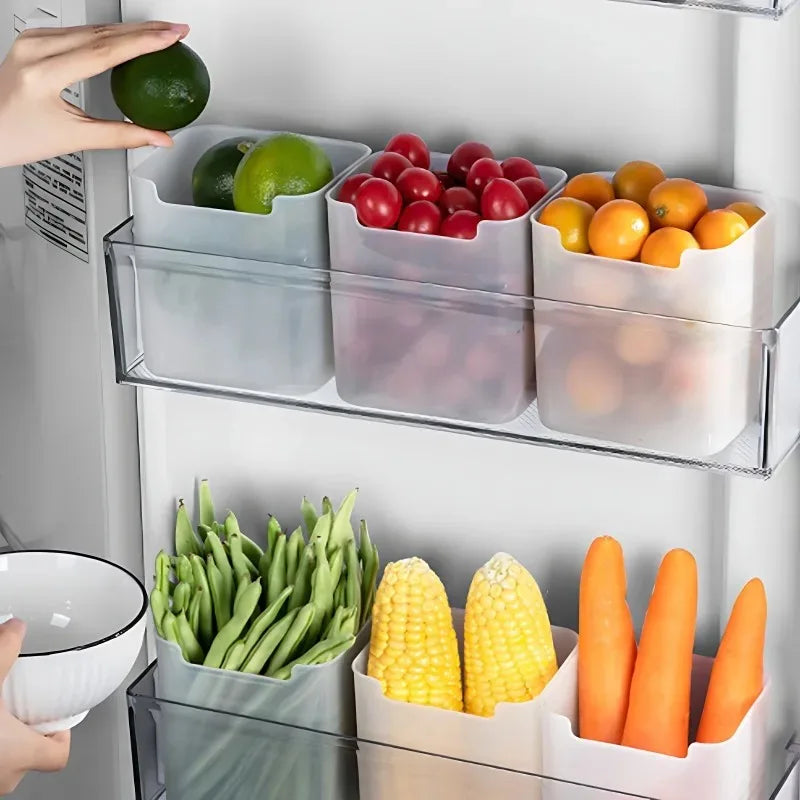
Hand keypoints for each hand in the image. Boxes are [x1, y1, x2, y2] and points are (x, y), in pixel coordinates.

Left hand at [0, 21, 190, 167]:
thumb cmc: (16, 136)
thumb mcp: (73, 139)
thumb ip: (121, 137)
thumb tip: (158, 138)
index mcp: (43, 73)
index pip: (103, 51)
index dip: (142, 43)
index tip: (170, 38)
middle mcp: (35, 48)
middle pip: (100, 32)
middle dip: (143, 30)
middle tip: (174, 30)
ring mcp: (32, 40)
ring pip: (90, 27)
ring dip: (128, 29)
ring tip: (158, 33)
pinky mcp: (34, 40)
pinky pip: (78, 31)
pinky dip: (107, 33)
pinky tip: (126, 37)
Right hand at [0, 619, 70, 794]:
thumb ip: (5, 652)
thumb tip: (16, 629)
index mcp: (21, 755)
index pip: (59, 755)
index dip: (60, 735)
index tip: (54, 717)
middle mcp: (3, 778)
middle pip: (29, 758)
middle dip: (25, 734)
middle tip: (19, 710)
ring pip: (3, 766)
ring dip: (2, 745)